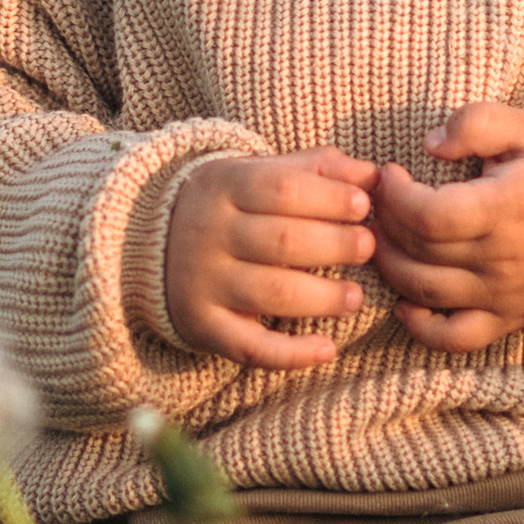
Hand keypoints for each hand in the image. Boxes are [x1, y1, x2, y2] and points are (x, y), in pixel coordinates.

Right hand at [161, 149, 377, 370]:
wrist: (149, 245)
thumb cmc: (229, 206)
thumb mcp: (259, 173)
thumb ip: (316, 169)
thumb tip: (374, 174)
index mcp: (224, 185)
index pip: (282, 188)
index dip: (329, 197)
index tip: (364, 204)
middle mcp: (208, 233)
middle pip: (283, 241)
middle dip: (335, 245)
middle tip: (369, 248)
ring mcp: (203, 282)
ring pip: (272, 292)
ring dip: (324, 298)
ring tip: (355, 297)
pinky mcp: (203, 326)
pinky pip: (250, 345)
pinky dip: (291, 353)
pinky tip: (327, 349)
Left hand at [370, 103, 523, 349]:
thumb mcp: (521, 126)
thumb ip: (474, 124)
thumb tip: (430, 145)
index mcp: (506, 209)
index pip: (427, 216)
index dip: (394, 196)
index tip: (390, 175)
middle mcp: (503, 259)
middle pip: (418, 251)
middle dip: (385, 222)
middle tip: (379, 201)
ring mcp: (504, 294)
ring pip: (424, 291)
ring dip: (389, 265)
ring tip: (384, 235)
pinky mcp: (507, 317)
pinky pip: (453, 338)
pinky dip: (420, 327)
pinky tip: (404, 299)